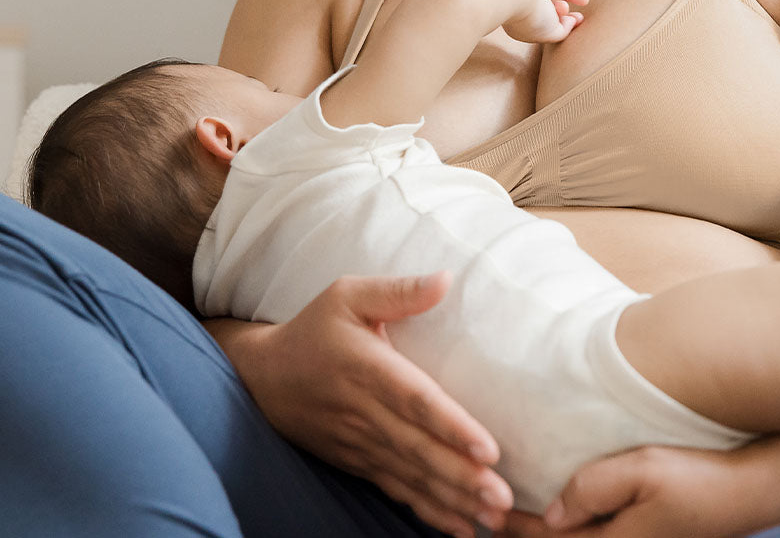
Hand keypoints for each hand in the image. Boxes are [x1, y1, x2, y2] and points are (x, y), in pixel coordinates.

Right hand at [220, 273, 513, 537]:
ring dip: (453, 499)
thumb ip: (398, 291)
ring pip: (412, 477)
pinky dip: (430, 512)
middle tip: (504, 498)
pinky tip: (463, 526)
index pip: (415, 400)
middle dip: (462, 477)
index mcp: (367, 367)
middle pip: (419, 449)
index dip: (450, 425)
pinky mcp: (359, 462)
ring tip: (495, 517)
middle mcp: (365, 412)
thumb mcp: (348, 295)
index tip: (487, 448)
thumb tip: (447, 278)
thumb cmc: (314, 328)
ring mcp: (361, 443)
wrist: (262, 377)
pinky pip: (398, 490)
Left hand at [497, 447, 764, 537]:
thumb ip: (592, 489)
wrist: (758, 489)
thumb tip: (552, 513)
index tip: (487, 509)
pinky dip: (576, 531)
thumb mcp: (643, 470)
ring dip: (552, 535)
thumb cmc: (702, 475)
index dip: (516, 526)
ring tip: (519, 518)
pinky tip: (568, 516)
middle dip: (526, 536)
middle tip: (488, 517)